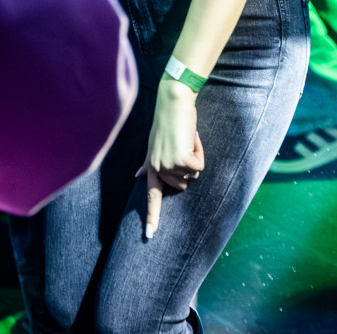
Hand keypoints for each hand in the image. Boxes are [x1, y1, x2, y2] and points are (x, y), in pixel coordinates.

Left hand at [140, 83, 205, 239]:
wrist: (173, 102)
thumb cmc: (166, 121)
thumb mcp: (153, 145)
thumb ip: (147, 163)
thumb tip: (137, 176)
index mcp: (150, 167)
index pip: (151, 196)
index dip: (152, 216)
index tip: (150, 235)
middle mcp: (158, 169)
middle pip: (183, 184)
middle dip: (188, 167)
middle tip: (181, 145)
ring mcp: (169, 166)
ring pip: (193, 175)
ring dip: (194, 157)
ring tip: (184, 139)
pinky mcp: (182, 160)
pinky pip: (199, 166)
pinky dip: (199, 151)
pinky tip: (190, 138)